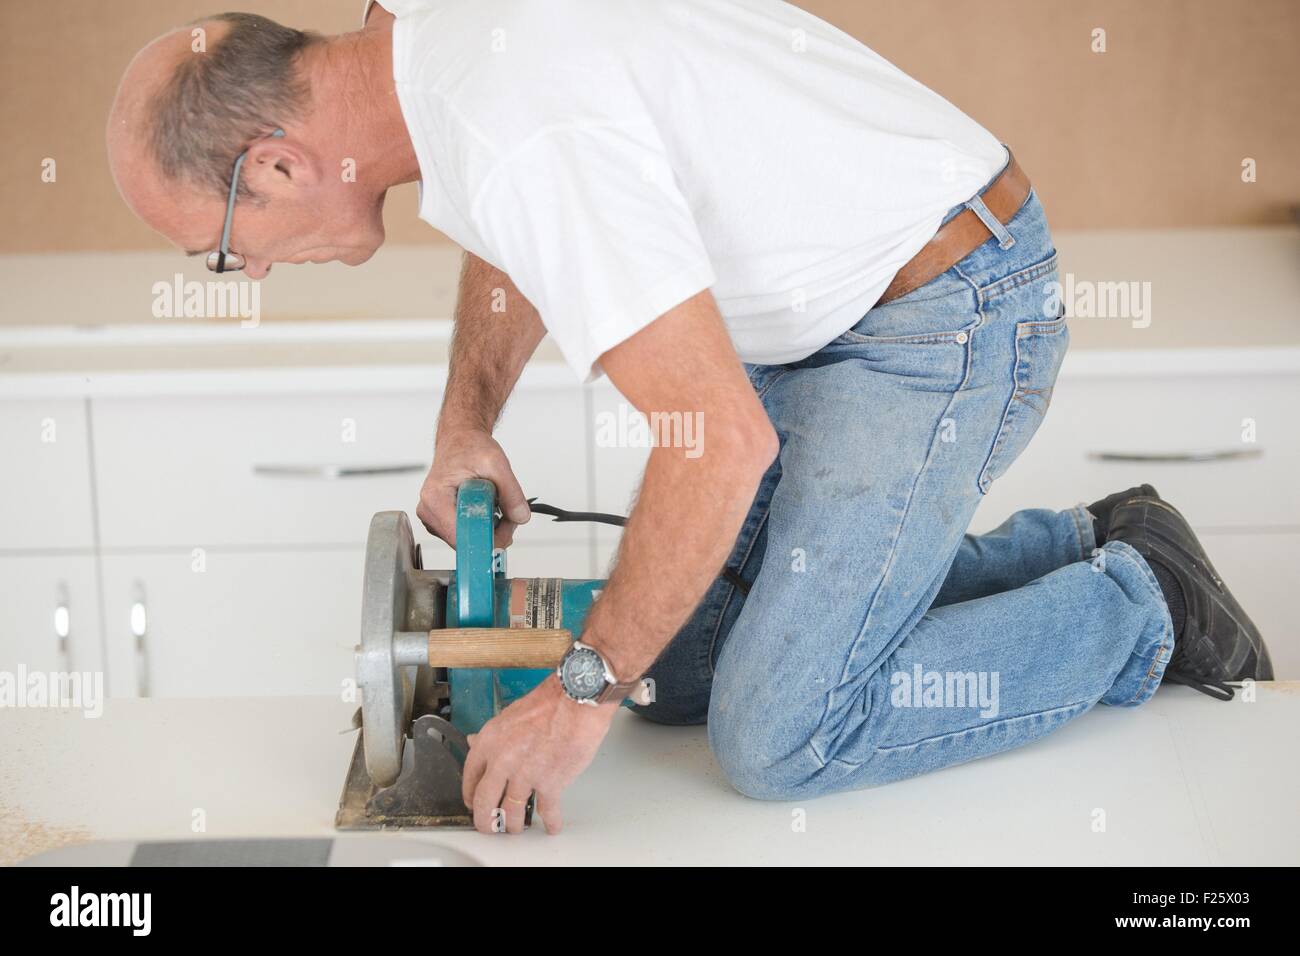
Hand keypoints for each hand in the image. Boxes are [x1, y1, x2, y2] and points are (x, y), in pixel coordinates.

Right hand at [417, 428, 530, 547]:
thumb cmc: (469, 447)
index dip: (486, 540)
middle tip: (506, 511)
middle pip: (466, 542)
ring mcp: (434, 519)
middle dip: (493, 532)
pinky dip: (483, 525)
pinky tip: (486, 507)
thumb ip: (511, 492)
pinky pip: (467, 534)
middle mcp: (429, 512)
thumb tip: (520, 517)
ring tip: (495, 503)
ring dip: (490, 528)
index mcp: (435, 498)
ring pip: (469, 540)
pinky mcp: (443, 521)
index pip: (460, 537)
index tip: (504, 535)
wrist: (460, 439)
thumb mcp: (496, 463)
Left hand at [462, 676, 616, 833]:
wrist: (576, 701)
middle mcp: (502, 761)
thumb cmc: (549, 702)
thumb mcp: (510, 714)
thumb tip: (476, 742)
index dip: (470, 795)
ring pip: (512, 813)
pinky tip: (552, 825)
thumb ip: (493, 736)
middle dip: (485, 821)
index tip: (474, 803)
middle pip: (485, 802)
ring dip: (515, 824)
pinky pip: (547, 811)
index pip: (470, 777)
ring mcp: (525, 775)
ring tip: (518, 827)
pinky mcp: (550, 784)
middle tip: (489, 827)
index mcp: (489, 742)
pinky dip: (551, 821)